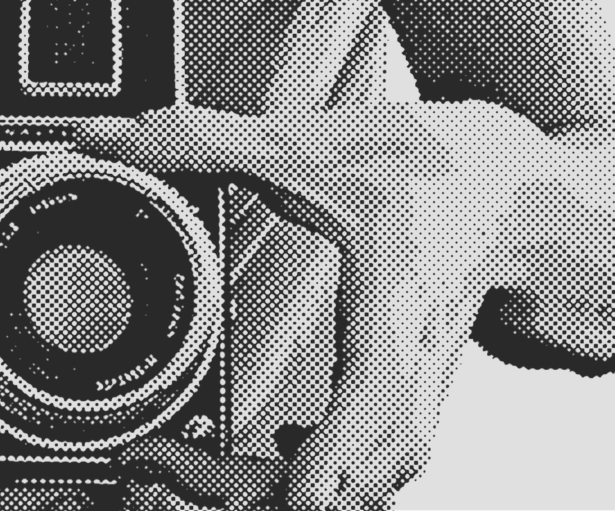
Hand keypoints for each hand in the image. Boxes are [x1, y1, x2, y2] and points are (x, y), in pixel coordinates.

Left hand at [77, 103, 546, 510]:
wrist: (511, 194)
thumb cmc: (431, 172)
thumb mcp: (314, 142)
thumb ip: (203, 140)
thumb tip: (103, 139)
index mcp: (398, 306)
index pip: (378, 403)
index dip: (337, 458)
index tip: (300, 493)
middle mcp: (411, 372)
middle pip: (355, 480)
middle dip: (253, 493)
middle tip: (156, 463)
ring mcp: (409, 402)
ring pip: (358, 492)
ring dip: (265, 497)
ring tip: (172, 470)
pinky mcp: (395, 412)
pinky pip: (358, 481)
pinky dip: (302, 487)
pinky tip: (259, 466)